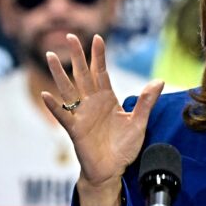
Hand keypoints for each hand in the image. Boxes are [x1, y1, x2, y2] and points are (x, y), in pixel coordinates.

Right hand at [41, 34, 163, 205]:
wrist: (113, 170)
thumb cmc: (124, 147)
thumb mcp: (139, 122)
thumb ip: (147, 102)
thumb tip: (159, 81)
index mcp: (108, 99)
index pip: (102, 72)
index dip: (99, 56)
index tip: (98, 38)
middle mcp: (92, 103)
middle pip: (83, 74)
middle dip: (78, 55)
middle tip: (70, 35)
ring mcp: (82, 115)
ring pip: (69, 89)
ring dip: (60, 73)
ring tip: (51, 55)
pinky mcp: (75, 129)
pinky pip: (63, 115)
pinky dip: (54, 106)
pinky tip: (46, 95)